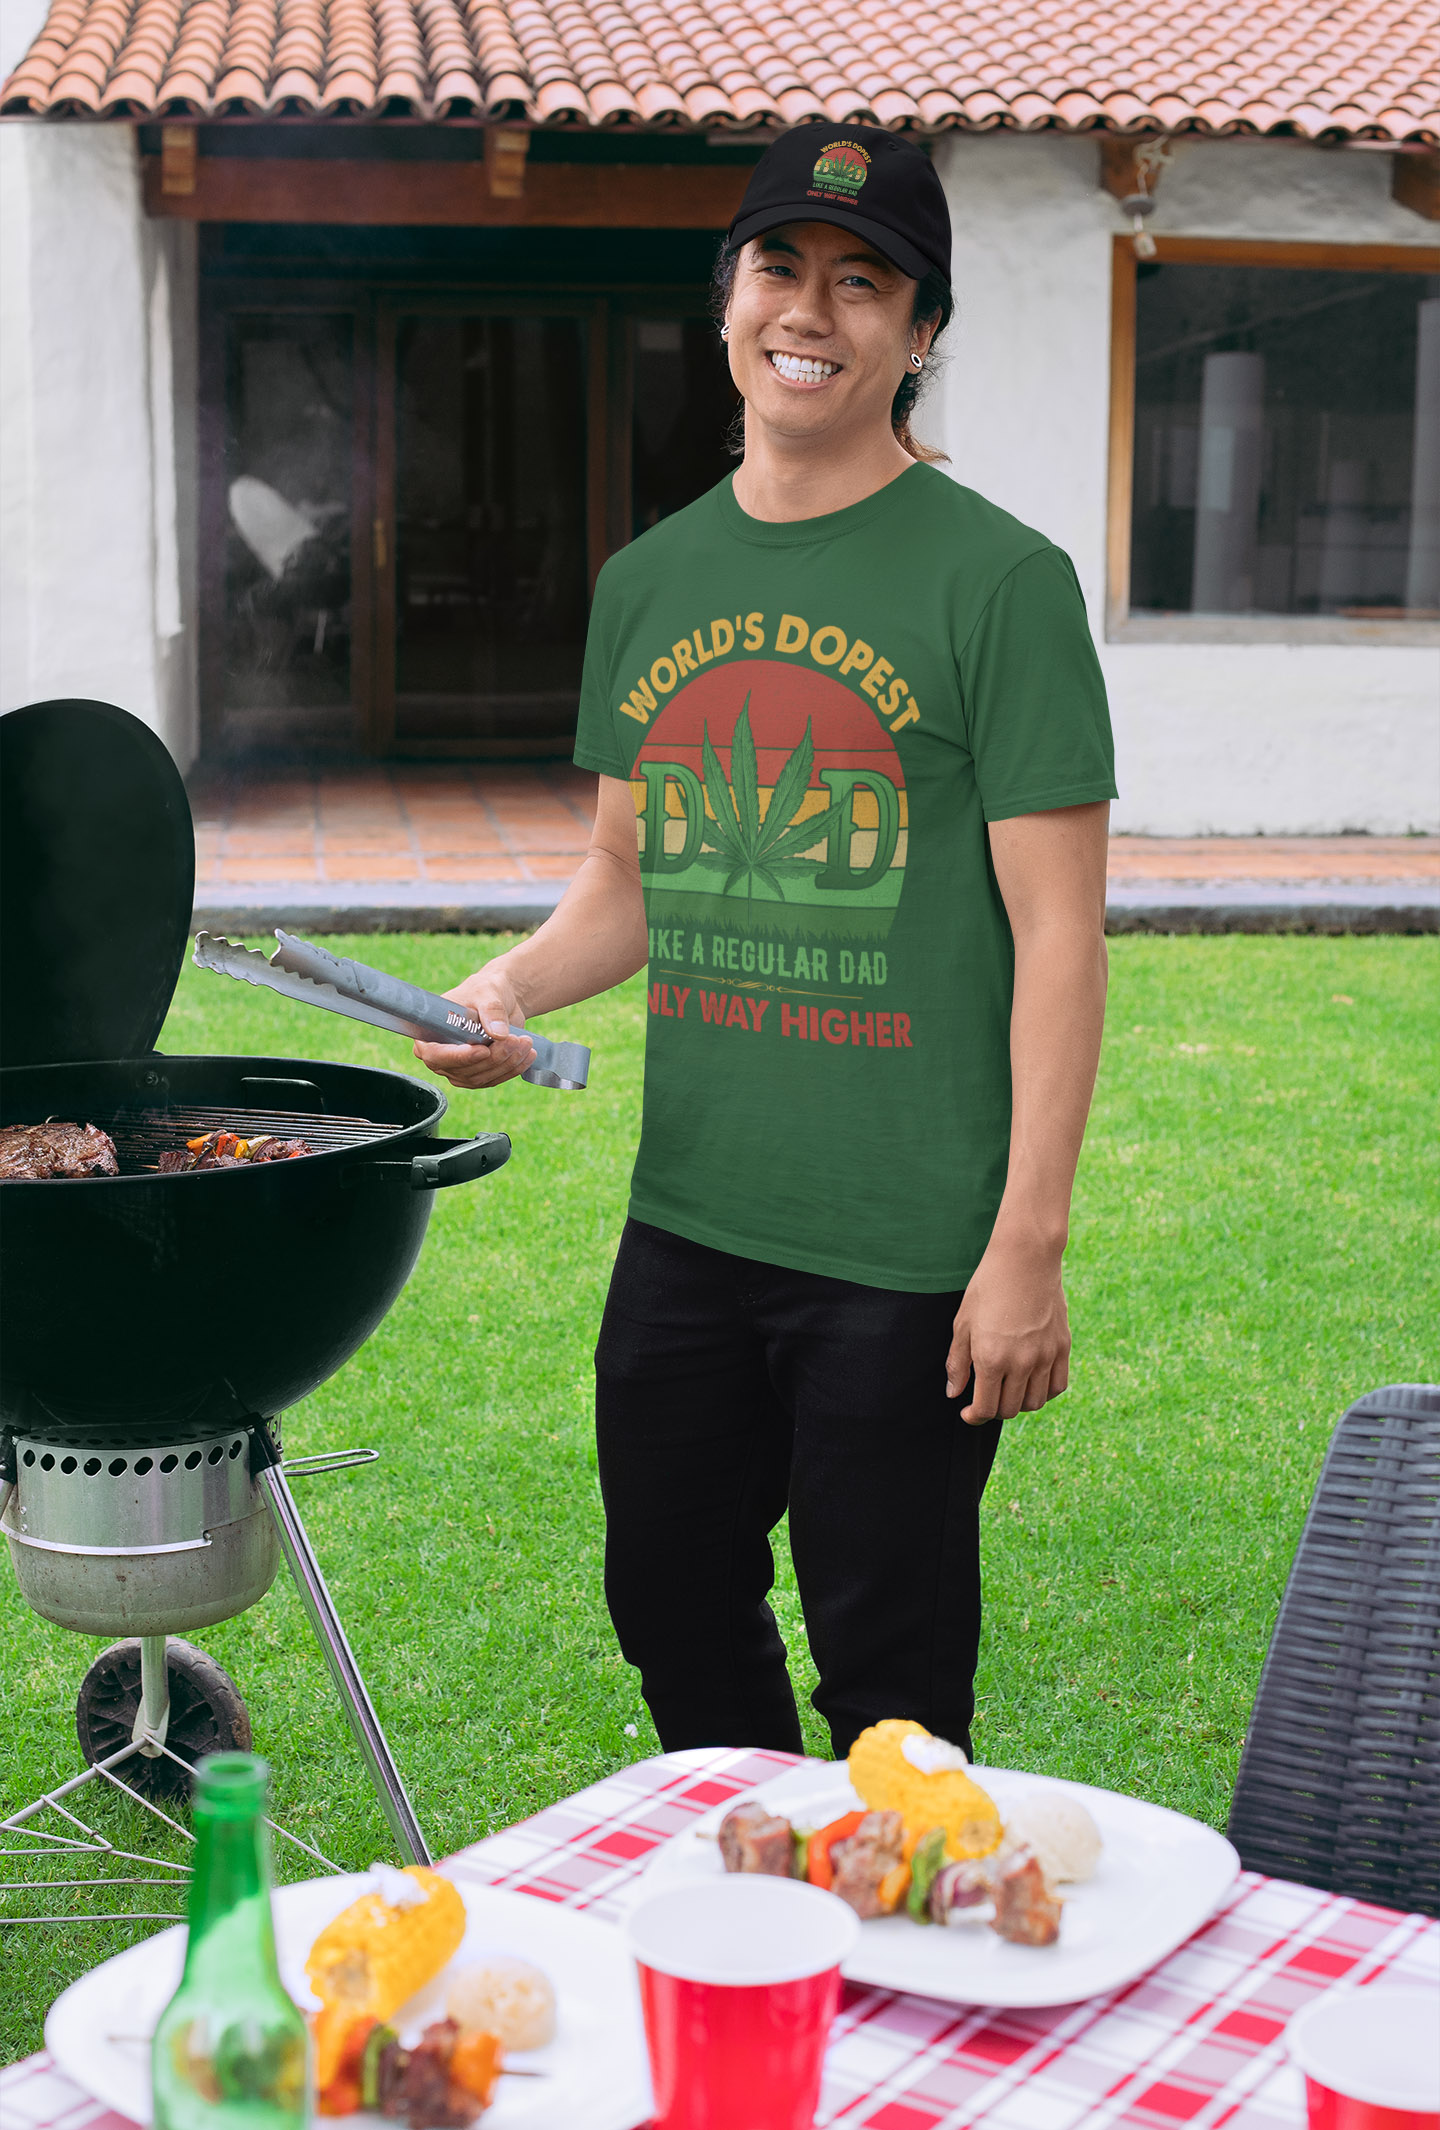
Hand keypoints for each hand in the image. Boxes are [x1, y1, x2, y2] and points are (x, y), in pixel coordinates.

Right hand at [411, 960, 536, 1089]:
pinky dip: (513, 1068)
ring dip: (506, 1063)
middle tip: (515, 1040)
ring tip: (525, 1042)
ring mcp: (459, 1068)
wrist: (501, 998)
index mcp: (430, 1033)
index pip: (434, 1054)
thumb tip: (498, 1034)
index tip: (482, 1050)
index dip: (457, 1057)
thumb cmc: (485, 990)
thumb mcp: (487, 992)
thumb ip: (491, 1010)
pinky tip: (528, 1055)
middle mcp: (441, 1056)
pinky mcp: (479, 1073)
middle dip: (492, 1058)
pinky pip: (495, 1079)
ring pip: (481, 1077)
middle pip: (462, 1070)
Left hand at [945, 1235, 1070, 1423]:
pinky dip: (1044, 1392)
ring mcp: (1045, 1356)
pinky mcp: (1063, 1347)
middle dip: (994, 1410)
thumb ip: (957, 1362)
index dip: (974, 1417)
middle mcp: (1021, 1363)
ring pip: (1035, 1402)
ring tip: (1007, 1389)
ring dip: (1018, 1403)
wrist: (1025, 1258)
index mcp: (991, 1358)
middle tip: (986, 1397)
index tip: (968, 1412)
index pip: (986, 1408)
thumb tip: (954, 1394)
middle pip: (1010, 1409)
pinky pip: (1057, 1386)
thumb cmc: (988, 1287)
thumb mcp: (962, 1323)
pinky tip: (1031, 1382)